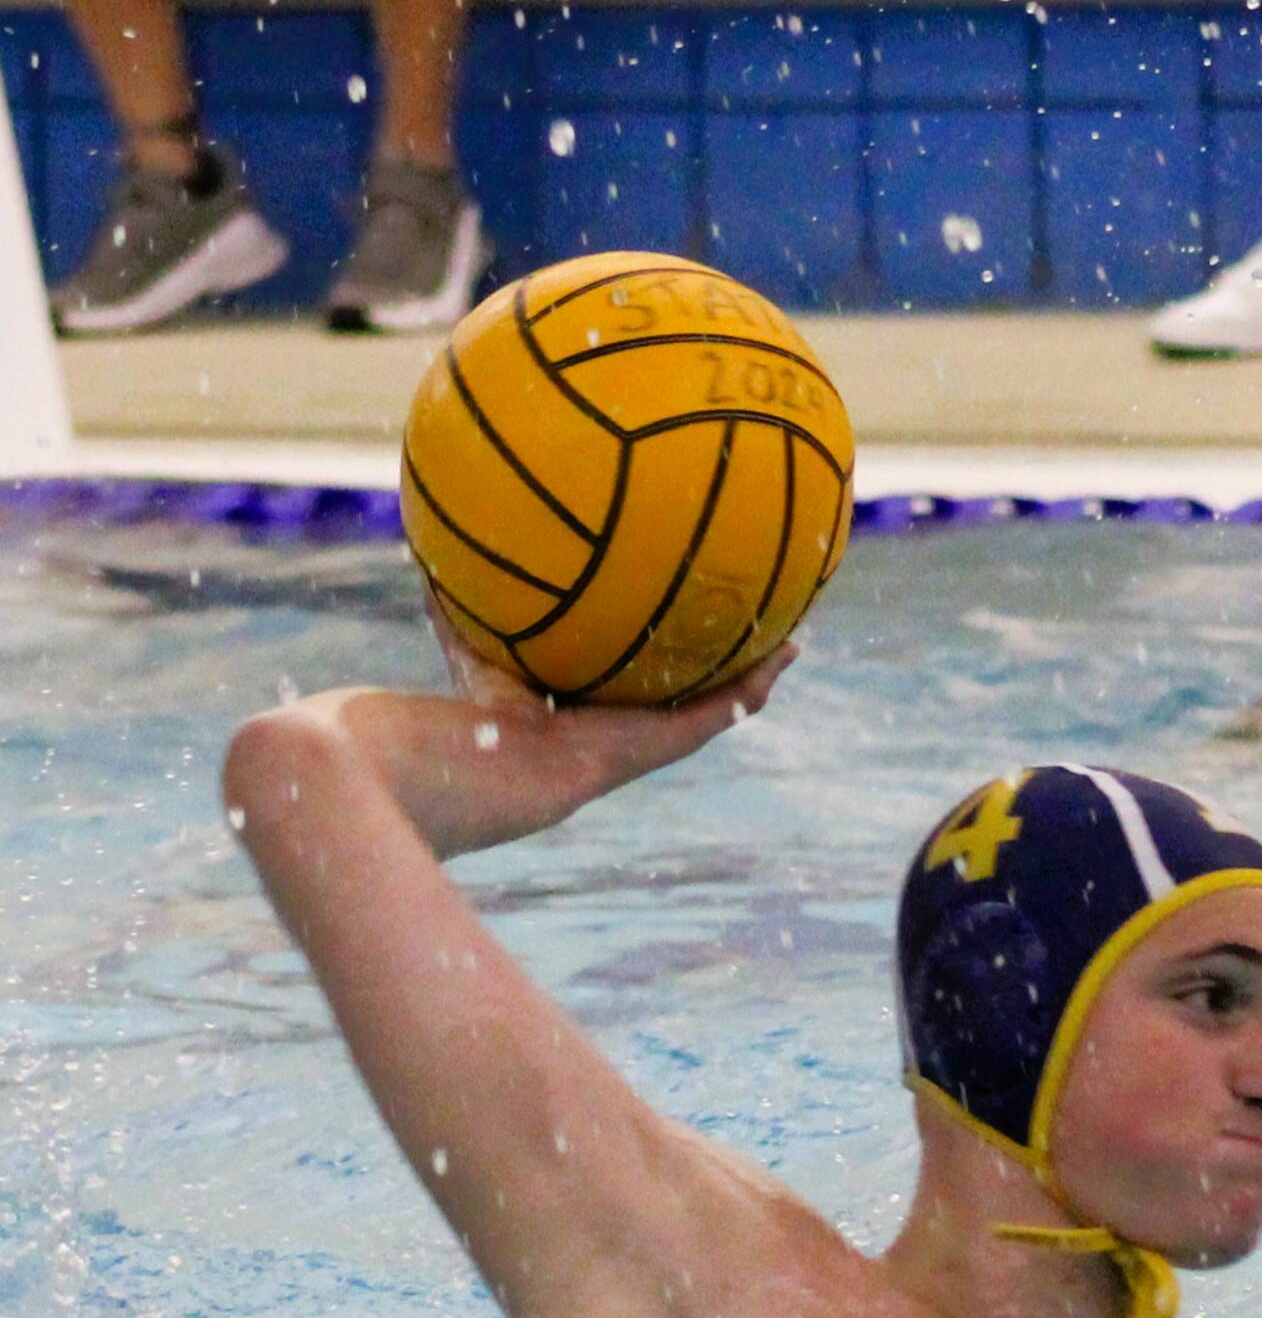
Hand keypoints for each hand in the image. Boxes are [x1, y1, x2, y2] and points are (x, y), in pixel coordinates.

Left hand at [421, 590, 797, 821]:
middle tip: (742, 627)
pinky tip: (785, 651)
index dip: (647, 646)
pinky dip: (756, 681)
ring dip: (750, 672)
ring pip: (716, 702)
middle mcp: (623, 721)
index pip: (622, 672)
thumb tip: (419, 550)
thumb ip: (451, 602)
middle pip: (678, 687)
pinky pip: (726, 709)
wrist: (499, 766)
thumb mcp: (466, 643)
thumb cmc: (472, 714)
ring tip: (787, 640)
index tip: (667, 618)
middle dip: (710, 661)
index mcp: (582, 703)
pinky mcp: (671, 742)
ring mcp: (653, 735)